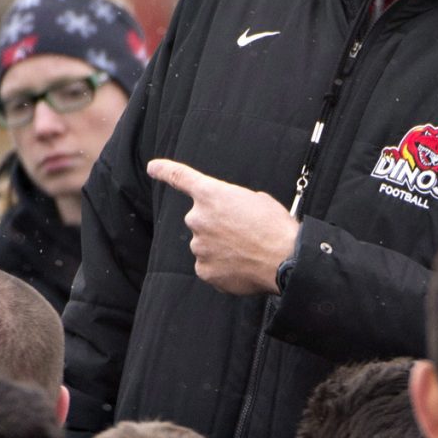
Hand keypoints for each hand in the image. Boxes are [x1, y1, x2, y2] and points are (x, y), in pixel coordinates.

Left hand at [146, 158, 299, 295]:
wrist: (285, 259)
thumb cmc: (276, 227)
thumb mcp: (256, 200)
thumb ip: (232, 204)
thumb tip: (228, 218)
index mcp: (211, 194)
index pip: (180, 177)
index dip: (164, 170)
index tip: (152, 167)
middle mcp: (198, 218)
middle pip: (200, 220)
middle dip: (216, 225)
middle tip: (243, 233)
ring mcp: (198, 246)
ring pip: (205, 245)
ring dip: (221, 247)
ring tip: (246, 251)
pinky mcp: (203, 270)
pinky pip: (208, 266)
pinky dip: (222, 267)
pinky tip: (241, 266)